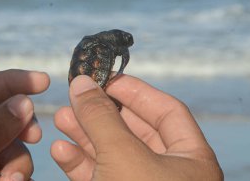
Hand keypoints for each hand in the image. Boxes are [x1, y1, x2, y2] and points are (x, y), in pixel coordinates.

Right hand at [51, 75, 222, 180]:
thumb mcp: (123, 156)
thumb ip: (102, 117)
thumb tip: (82, 82)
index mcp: (189, 159)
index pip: (165, 111)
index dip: (135, 91)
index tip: (106, 78)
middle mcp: (167, 174)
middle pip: (133, 131)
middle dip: (101, 113)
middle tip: (76, 96)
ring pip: (111, 154)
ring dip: (85, 136)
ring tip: (61, 118)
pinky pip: (98, 178)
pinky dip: (79, 164)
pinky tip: (61, 149)